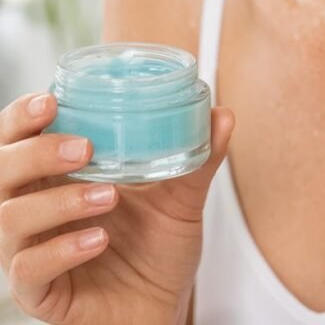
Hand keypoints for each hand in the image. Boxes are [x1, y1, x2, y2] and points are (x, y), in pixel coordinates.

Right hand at [0, 91, 234, 324]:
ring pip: (10, 217)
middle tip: (84, 148)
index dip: (22, 116)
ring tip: (109, 196)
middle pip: (2, 169)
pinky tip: (99, 240)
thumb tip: (221, 113)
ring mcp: (32, 251)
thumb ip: (199, 156)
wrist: (164, 309)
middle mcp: (35, 208)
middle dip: (36, 152)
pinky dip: (61, 249)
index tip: (51, 102)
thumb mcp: (182, 197)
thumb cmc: (158, 249)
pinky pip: (27, 269)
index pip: (18, 137)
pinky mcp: (39, 294)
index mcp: (56, 175)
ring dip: (58, 200)